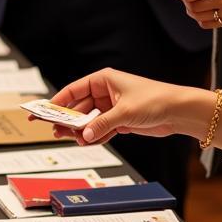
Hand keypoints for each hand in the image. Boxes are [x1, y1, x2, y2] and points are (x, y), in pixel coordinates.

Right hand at [50, 68, 186, 144]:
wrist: (177, 112)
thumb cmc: (155, 100)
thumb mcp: (125, 112)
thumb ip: (103, 124)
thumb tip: (85, 134)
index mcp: (103, 79)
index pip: (74, 90)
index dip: (58, 101)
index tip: (43, 110)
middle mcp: (105, 92)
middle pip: (79, 107)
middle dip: (69, 120)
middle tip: (56, 132)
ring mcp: (111, 107)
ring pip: (89, 120)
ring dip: (82, 131)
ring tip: (75, 139)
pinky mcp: (119, 121)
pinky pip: (100, 129)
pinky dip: (94, 136)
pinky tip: (88, 142)